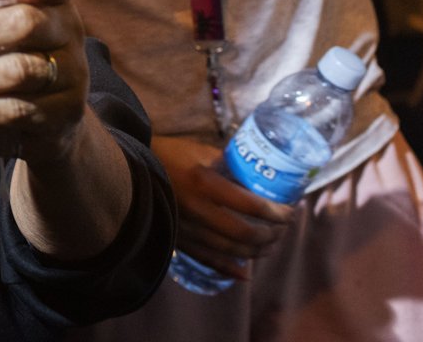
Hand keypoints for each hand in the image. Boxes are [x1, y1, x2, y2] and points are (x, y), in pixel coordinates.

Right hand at [152, 134, 291, 278]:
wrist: (129, 168)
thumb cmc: (167, 153)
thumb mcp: (199, 150)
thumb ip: (227, 160)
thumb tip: (254, 168)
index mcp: (205, 183)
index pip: (252, 205)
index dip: (277, 213)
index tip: (292, 211)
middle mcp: (198, 210)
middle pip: (245, 234)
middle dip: (271, 235)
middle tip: (283, 229)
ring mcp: (187, 228)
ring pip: (230, 251)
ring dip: (256, 252)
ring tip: (270, 245)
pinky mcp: (178, 239)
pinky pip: (207, 260)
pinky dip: (229, 270)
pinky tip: (244, 273)